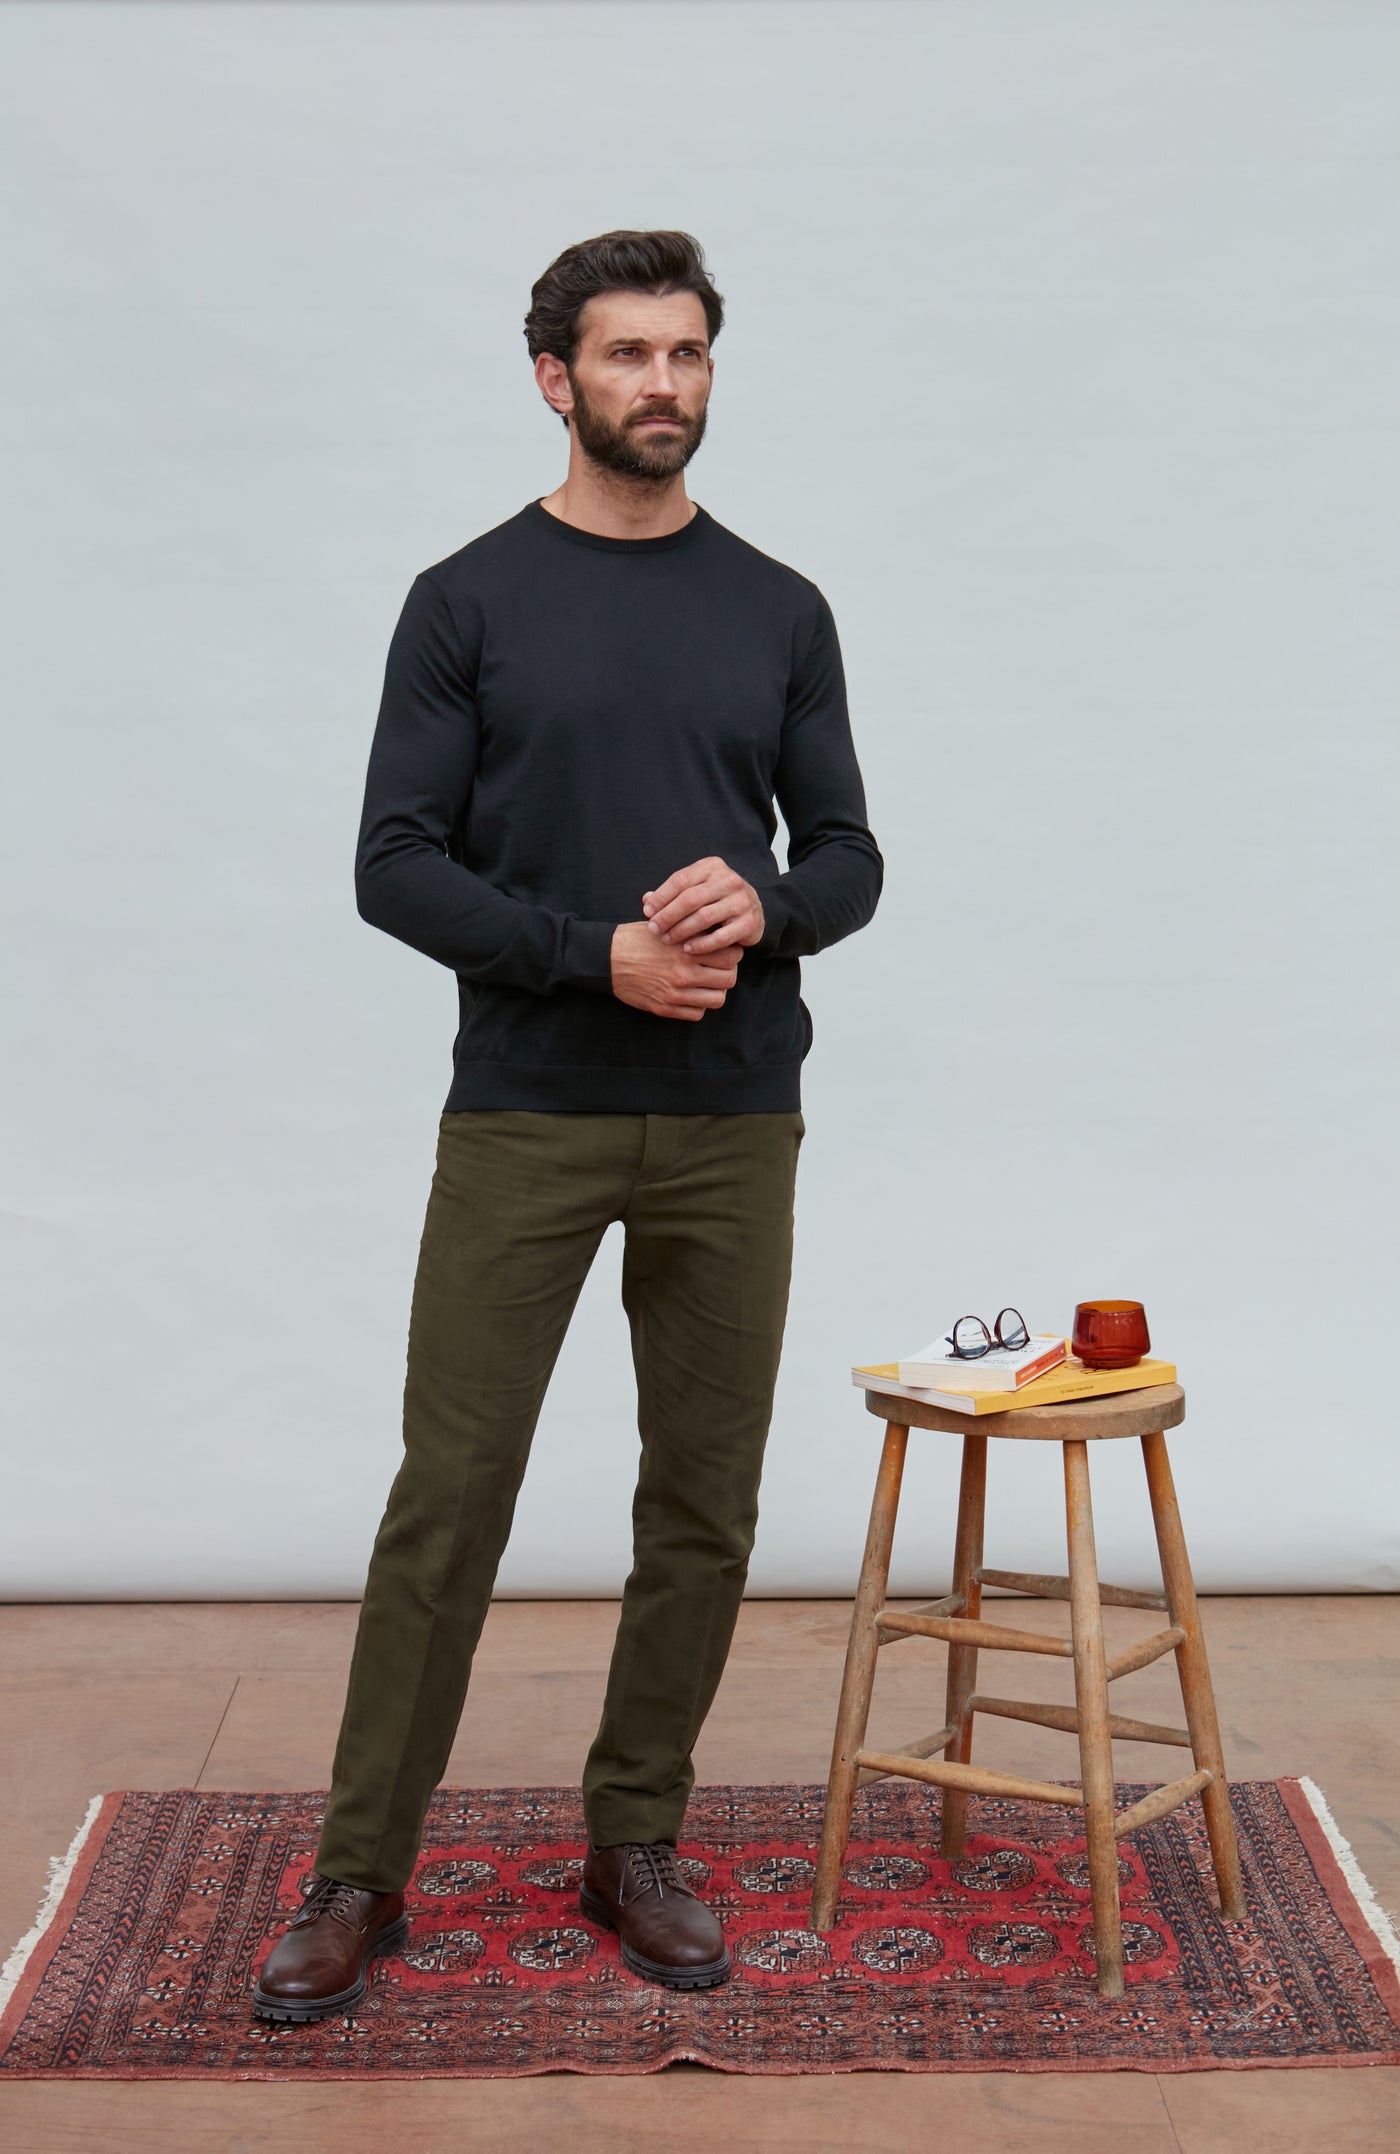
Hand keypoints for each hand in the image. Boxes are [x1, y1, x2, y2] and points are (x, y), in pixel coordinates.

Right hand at [609, 920, 739, 1021]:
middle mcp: (684, 972)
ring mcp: (675, 993)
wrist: (607, 959)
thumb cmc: (637, 938)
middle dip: (727, 973)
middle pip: (729, 979)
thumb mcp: (665, 925)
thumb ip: (691, 927)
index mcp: (686, 948)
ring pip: (717, 999)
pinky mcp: (665, 1008)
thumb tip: (716, 925)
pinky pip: (697, 1014)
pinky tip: (692, 995)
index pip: (731, 955)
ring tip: (707, 984)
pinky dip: (699, 1006)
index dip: (733, 953)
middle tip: (719, 969)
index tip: (727, 952)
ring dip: (715, 991)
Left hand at [641, 856, 765, 954]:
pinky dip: (702, 944)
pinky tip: (687, 949)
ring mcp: (741, 901)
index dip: (661, 896)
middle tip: (653, 929)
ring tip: (666, 939)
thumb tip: (646, 901)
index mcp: (712, 867)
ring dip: (681, 930)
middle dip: (668, 915)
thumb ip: (672, 893)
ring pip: (704, 917)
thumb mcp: (695, 889)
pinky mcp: (749, 923)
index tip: (647, 912)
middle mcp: (729, 880)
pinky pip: (721, 937)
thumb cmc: (715, 899)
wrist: (753, 909)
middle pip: (690, 898)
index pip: (681, 880)